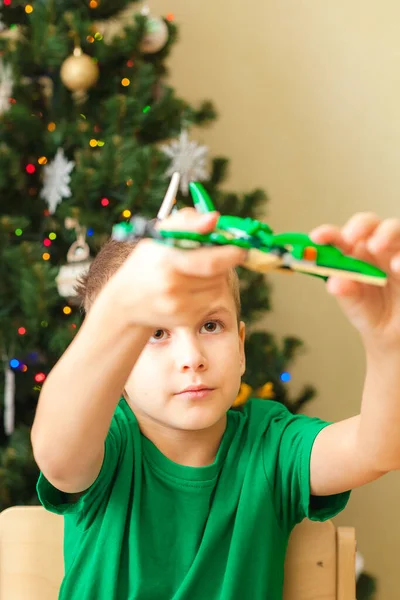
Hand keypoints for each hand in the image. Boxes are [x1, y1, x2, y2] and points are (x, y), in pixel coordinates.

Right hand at [105, 208, 246, 328]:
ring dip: (215, 277)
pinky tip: (189, 290)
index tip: (241, 248)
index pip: (210, 259)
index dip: (230, 253)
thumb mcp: (159, 235)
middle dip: (225, 261)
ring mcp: (179, 305)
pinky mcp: (186, 320)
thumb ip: (187, 221)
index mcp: (166, 259)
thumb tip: (214, 219)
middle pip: (219, 272)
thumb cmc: (147, 263)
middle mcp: (172, 284)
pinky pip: (211, 302)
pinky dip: (207, 294)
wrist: (127, 302)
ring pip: (218, 287)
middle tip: (221, 254)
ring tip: (194, 273)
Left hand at [310, 213, 399, 346]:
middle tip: (351, 239)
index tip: (316, 238)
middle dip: (360, 226)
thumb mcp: (354, 305)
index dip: (328, 234)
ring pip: (395, 229)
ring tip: (375, 246)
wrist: (392, 332)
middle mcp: (376, 247)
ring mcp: (397, 252)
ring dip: (385, 234)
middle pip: (370, 223)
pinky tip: (398, 266)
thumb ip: (345, 293)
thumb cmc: (370, 311)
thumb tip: (335, 283)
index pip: (340, 236)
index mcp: (353, 254)